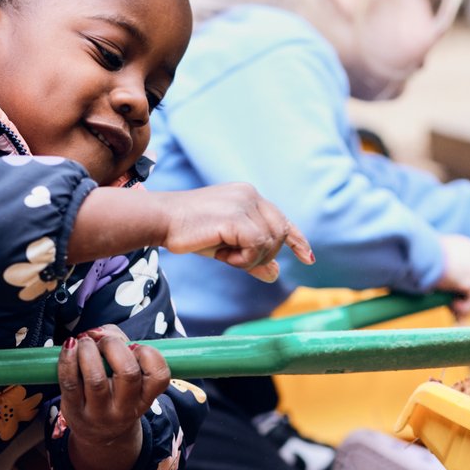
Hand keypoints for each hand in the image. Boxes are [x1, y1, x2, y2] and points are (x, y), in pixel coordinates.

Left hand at [57, 325, 169, 469]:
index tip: (134, 348)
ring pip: (96, 378)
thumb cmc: (116, 394)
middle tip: (104, 342)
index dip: (148, 354)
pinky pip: (70, 382)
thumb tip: (98, 332)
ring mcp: (99, 412)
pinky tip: (70, 348)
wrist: (99, 435)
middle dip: (113, 345)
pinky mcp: (74, 411)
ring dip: (89, 350)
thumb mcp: (130, 377)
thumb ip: (120, 343)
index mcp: (146, 397)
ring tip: (85, 343)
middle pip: (128, 372)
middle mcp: (125, 408)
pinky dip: (68, 359)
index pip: (159, 375)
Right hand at [160, 183, 313, 281]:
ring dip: (250, 259)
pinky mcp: (237, 216)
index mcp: (248, 196)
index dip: (297, 239)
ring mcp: (244, 203)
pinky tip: (223, 255)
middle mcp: (250, 195)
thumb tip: (275, 274)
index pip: (281, 219)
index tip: (307, 257)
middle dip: (264, 256)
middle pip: (279, 234)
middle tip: (235, 260)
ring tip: (224, 255)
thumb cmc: (189, 232)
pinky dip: (243, 259)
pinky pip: (256, 247)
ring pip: (270, 242)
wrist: (161, 220)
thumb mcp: (227, 247)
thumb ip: (252, 257)